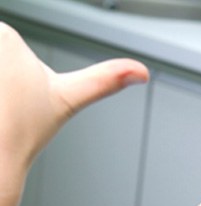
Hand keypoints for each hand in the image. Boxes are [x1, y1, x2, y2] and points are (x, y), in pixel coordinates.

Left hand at [0, 22, 148, 205]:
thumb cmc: (24, 131)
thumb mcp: (71, 99)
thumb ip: (105, 80)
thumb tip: (143, 72)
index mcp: (6, 36)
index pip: (6, 41)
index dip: (15, 70)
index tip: (14, 91)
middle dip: (3, 77)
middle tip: (5, 101)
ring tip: (1, 103)